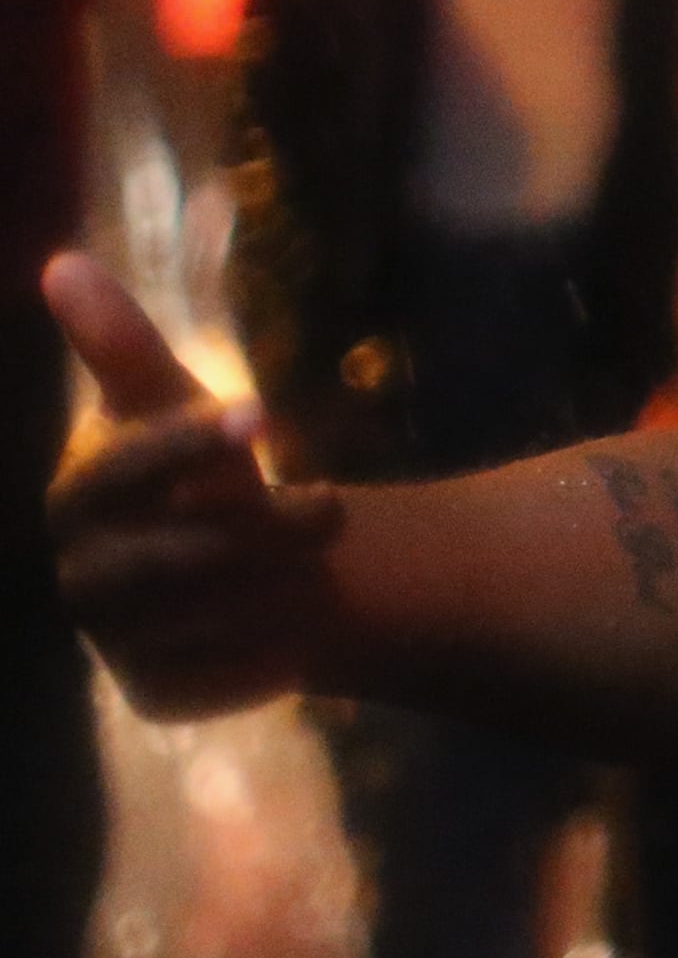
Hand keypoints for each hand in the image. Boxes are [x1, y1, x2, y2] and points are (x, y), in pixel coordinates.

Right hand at [45, 253, 346, 720]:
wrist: (257, 564)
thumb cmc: (206, 469)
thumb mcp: (175, 403)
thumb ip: (120, 345)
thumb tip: (61, 262)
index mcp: (77, 498)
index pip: (120, 471)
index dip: (186, 442)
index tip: (261, 412)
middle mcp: (79, 577)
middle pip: (178, 555)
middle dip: (266, 528)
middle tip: (335, 505)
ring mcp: (113, 642)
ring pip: (214, 615)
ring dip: (281, 582)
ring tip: (314, 555)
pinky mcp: (157, 695)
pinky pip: (232, 675)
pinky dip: (277, 649)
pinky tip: (294, 630)